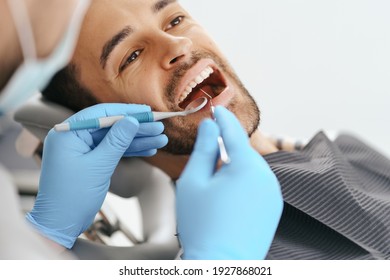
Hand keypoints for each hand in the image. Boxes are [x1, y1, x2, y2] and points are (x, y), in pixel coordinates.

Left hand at [26, 103, 167, 248]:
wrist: (61, 224)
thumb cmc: (73, 196)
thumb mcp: (98, 166)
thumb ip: (116, 141)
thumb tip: (133, 120)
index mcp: (68, 133)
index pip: (101, 114)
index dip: (127, 112)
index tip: (148, 112)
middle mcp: (74, 137)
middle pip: (111, 126)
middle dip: (136, 128)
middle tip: (159, 127)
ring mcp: (82, 150)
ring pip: (114, 139)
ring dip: (137, 140)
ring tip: (160, 139)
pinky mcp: (90, 161)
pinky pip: (112, 151)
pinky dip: (129, 151)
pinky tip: (149, 149)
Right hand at [176, 107, 282, 259]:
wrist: (222, 266)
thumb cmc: (203, 226)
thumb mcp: (194, 181)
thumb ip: (204, 149)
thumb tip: (211, 127)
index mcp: (247, 167)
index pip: (234, 132)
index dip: (223, 119)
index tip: (217, 108)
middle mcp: (267, 177)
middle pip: (242, 152)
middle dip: (225, 151)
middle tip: (205, 165)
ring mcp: (273, 193)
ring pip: (250, 169)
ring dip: (233, 169)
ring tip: (214, 191)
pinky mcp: (273, 207)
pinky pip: (257, 184)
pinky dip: (243, 183)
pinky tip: (227, 201)